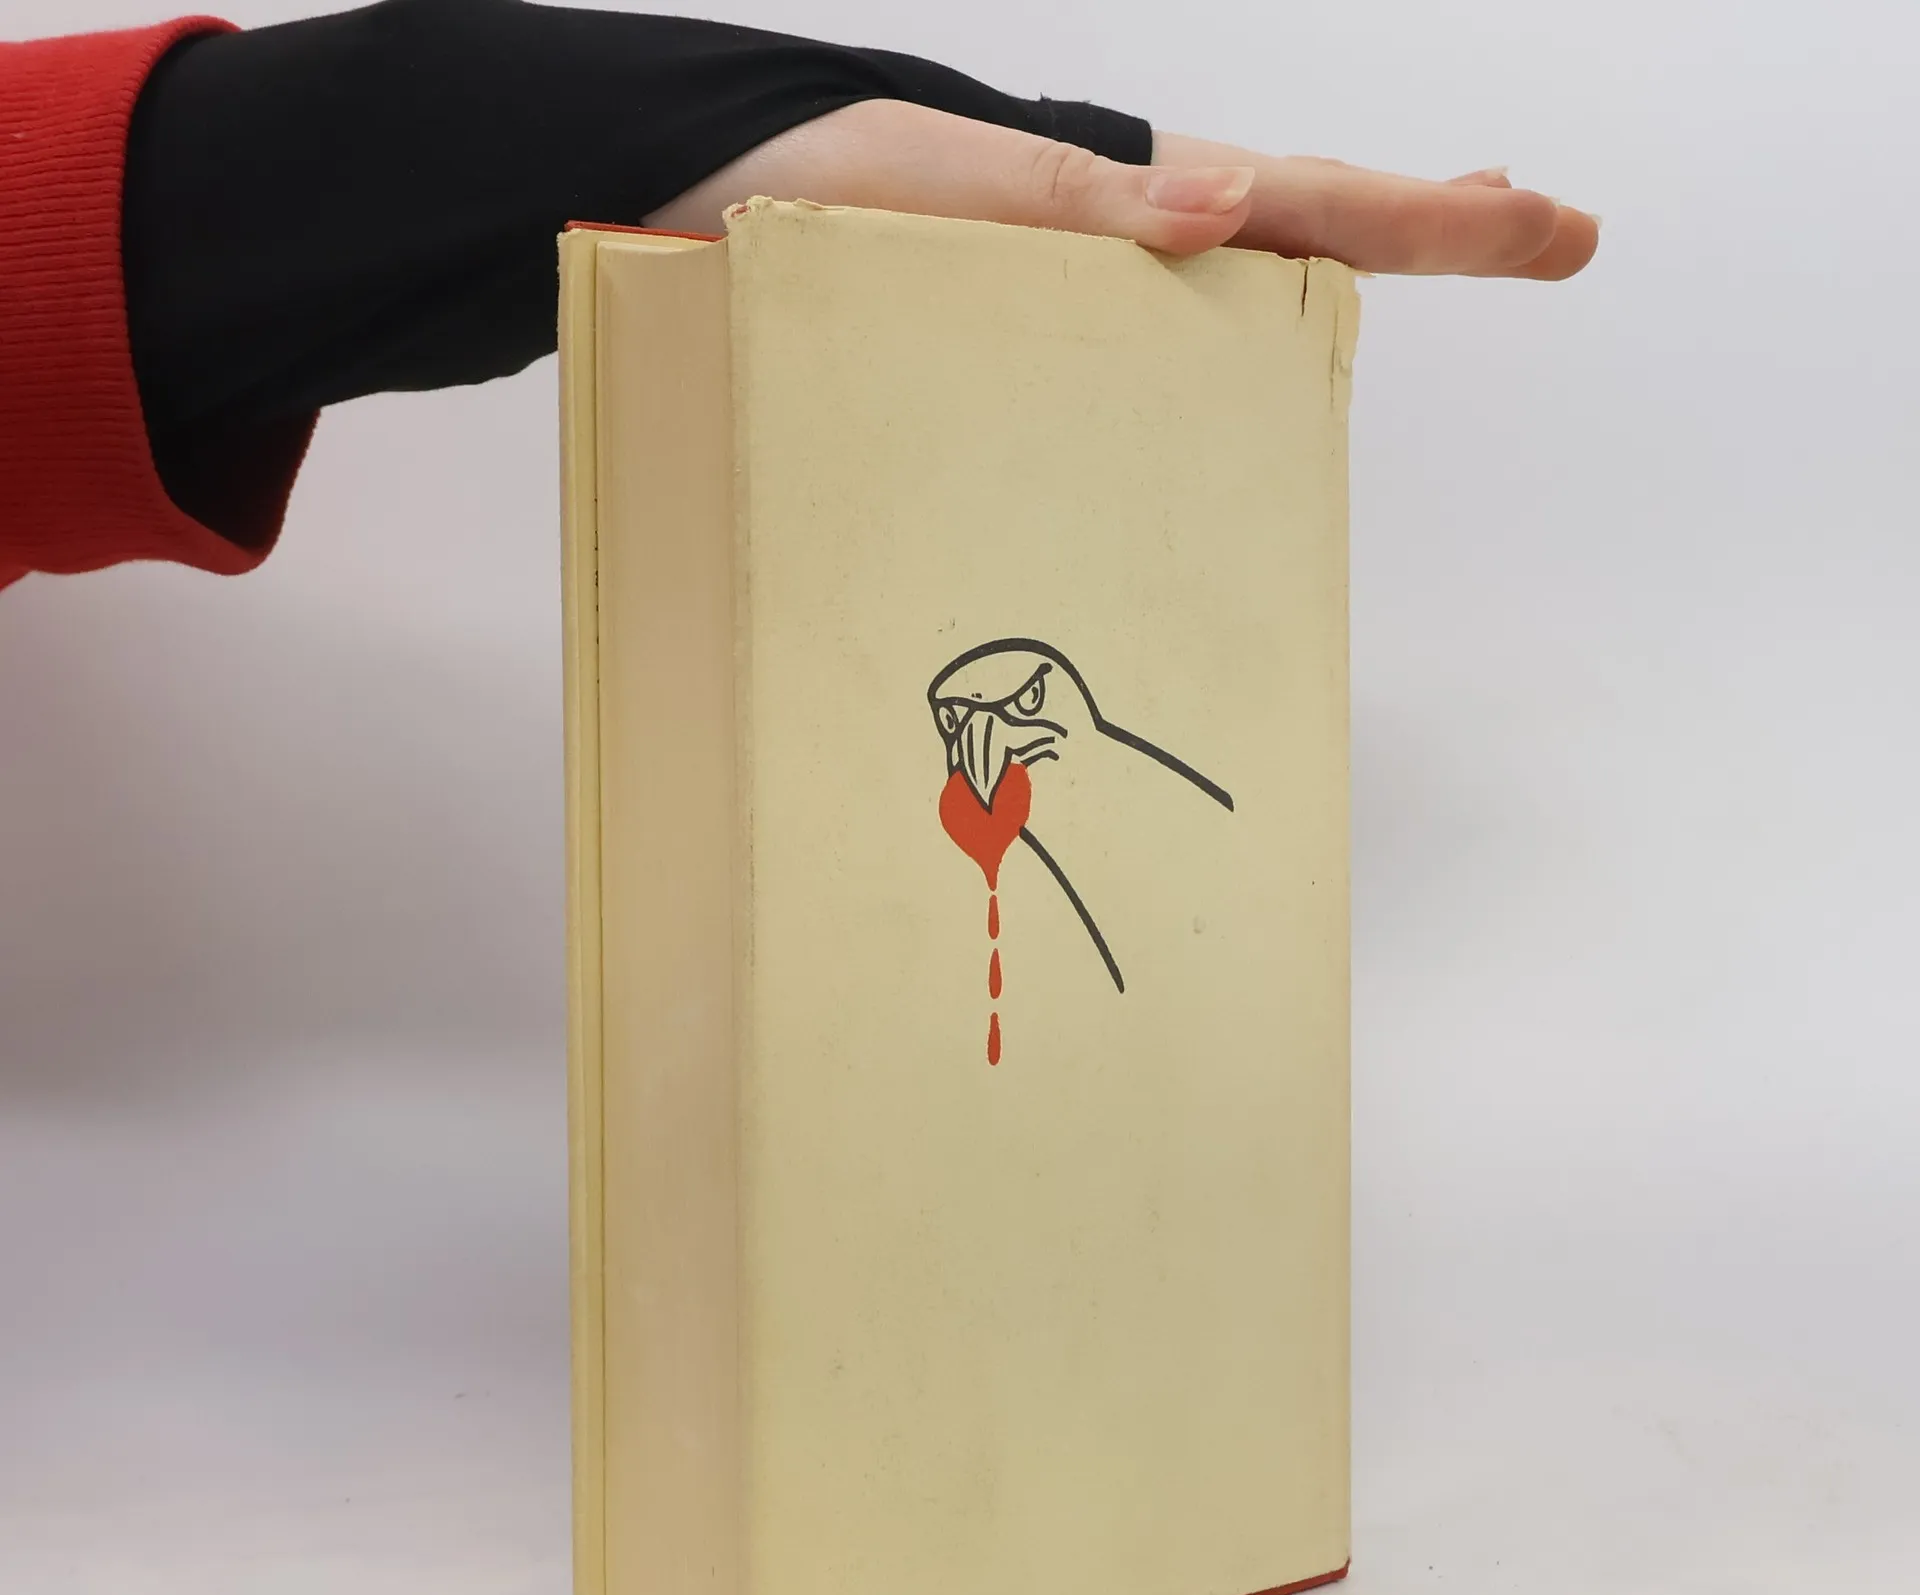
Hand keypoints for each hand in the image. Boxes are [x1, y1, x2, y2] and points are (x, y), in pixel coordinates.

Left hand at [649, 98, 1597, 280]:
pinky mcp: (1020, 357)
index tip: (1548, 221)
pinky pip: (1137, 372)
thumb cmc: (816, 184)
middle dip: (1430, 228)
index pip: (1316, 209)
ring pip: (1237, 297)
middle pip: (1309, 235)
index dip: (1435, 222)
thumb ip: (1089, 203)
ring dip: (1336, 284)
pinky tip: (1238, 395)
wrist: (699, 207)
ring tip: (1432, 260)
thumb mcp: (961, 186)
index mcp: (1126, 206)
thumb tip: (1234, 203)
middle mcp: (1123, 257)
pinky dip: (1209, 373)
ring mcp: (1081, 307)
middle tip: (1548, 228)